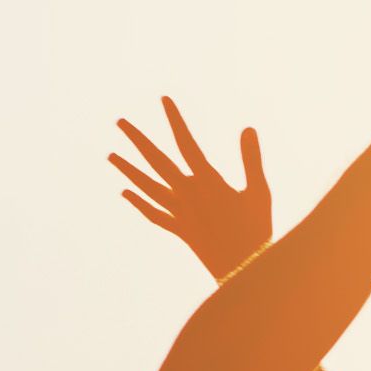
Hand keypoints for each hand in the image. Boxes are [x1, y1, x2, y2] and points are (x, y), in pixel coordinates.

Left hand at [110, 97, 273, 281]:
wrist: (245, 270)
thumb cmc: (257, 229)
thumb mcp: (259, 192)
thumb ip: (251, 159)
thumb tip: (248, 129)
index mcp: (208, 181)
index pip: (186, 143)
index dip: (175, 120)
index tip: (164, 100)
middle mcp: (187, 194)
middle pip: (156, 161)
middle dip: (137, 140)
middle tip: (120, 122)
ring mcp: (180, 213)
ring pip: (147, 187)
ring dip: (128, 170)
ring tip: (110, 155)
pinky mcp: (179, 230)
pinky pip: (154, 214)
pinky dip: (139, 203)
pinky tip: (125, 192)